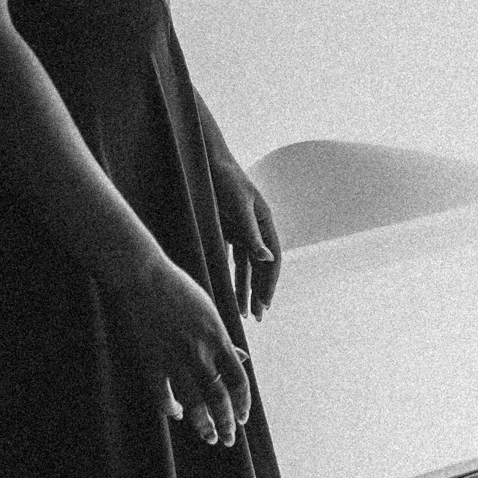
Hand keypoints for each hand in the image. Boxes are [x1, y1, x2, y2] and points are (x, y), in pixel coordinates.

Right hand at [110, 251, 252, 446]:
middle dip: (226, 423)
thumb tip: (241, 360)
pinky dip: (171, 409)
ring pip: (193, 402)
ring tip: (209, 437)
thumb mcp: (209, 311)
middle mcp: (199, 352)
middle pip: (219, 398)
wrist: (140, 275)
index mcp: (218, 338)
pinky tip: (177, 415)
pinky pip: (163, 396)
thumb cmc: (177, 290)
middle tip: (228, 440)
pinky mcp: (150, 361)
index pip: (238, 381)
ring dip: (203, 424)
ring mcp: (174, 358)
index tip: (243, 418)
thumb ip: (224, 340)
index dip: (243, 403)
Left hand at [208, 154, 281, 316]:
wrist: (205, 161)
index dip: (270, 281)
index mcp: (265, 223)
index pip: (272, 259)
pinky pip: (229, 260)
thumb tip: (266, 260)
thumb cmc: (225, 180)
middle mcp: (256, 230)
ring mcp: (240, 232)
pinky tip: (228, 292)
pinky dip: (230, 276)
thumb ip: (252, 234)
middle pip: (261, 267)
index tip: (266, 303)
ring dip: (246, 289)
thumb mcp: (239, 207)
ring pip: (246, 267)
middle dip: (260, 292)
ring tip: (245, 312)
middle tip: (258, 316)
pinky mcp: (225, 232)